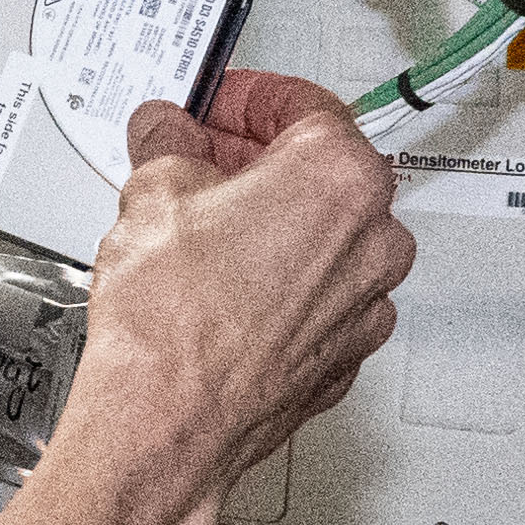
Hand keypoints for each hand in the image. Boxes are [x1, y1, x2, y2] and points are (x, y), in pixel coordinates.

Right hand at [66, 64, 411, 522]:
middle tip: (199, 162)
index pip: (304, 105)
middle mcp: (373, 241)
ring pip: (323, 241)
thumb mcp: (152, 192)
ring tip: (202, 230)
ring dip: (270, 226)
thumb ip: (169, 143)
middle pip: (321, 174)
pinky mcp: (342, 357)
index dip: (247, 99)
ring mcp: (365, 306)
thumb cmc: (173, 325)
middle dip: (258, 163)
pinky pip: (317, 300)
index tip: (216, 106)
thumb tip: (168, 135)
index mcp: (342, 179)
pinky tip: (221, 288)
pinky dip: (278, 286)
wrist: (165, 424)